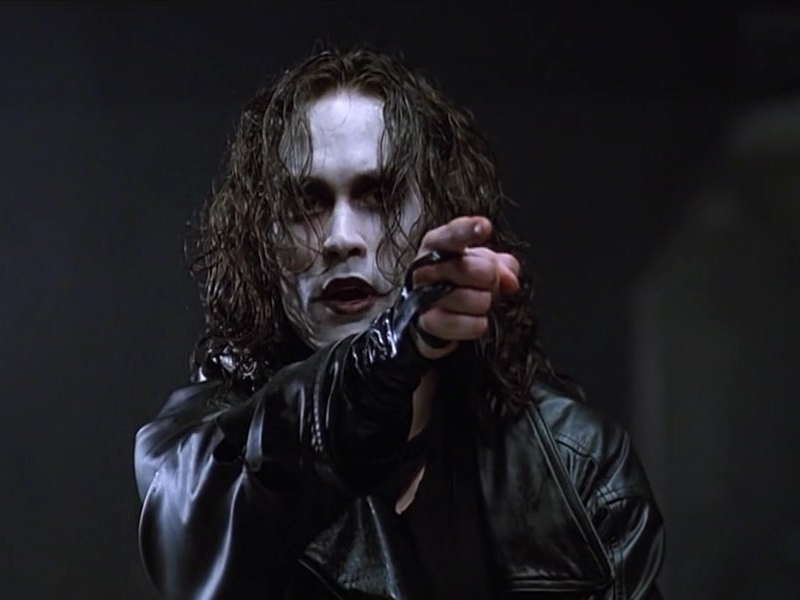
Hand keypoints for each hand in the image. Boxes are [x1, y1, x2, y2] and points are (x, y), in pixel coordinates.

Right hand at [411, 216, 519, 358]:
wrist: (438, 313)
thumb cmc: (460, 281)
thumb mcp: (482, 264)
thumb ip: (501, 266)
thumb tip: (511, 280)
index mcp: (437, 246)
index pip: (451, 235)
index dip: (468, 231)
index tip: (485, 228)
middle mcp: (424, 269)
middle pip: (465, 268)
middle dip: (488, 277)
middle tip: (490, 282)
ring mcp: (422, 297)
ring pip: (466, 298)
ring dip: (483, 302)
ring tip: (480, 302)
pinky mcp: (426, 323)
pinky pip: (459, 324)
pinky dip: (475, 324)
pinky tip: (477, 320)